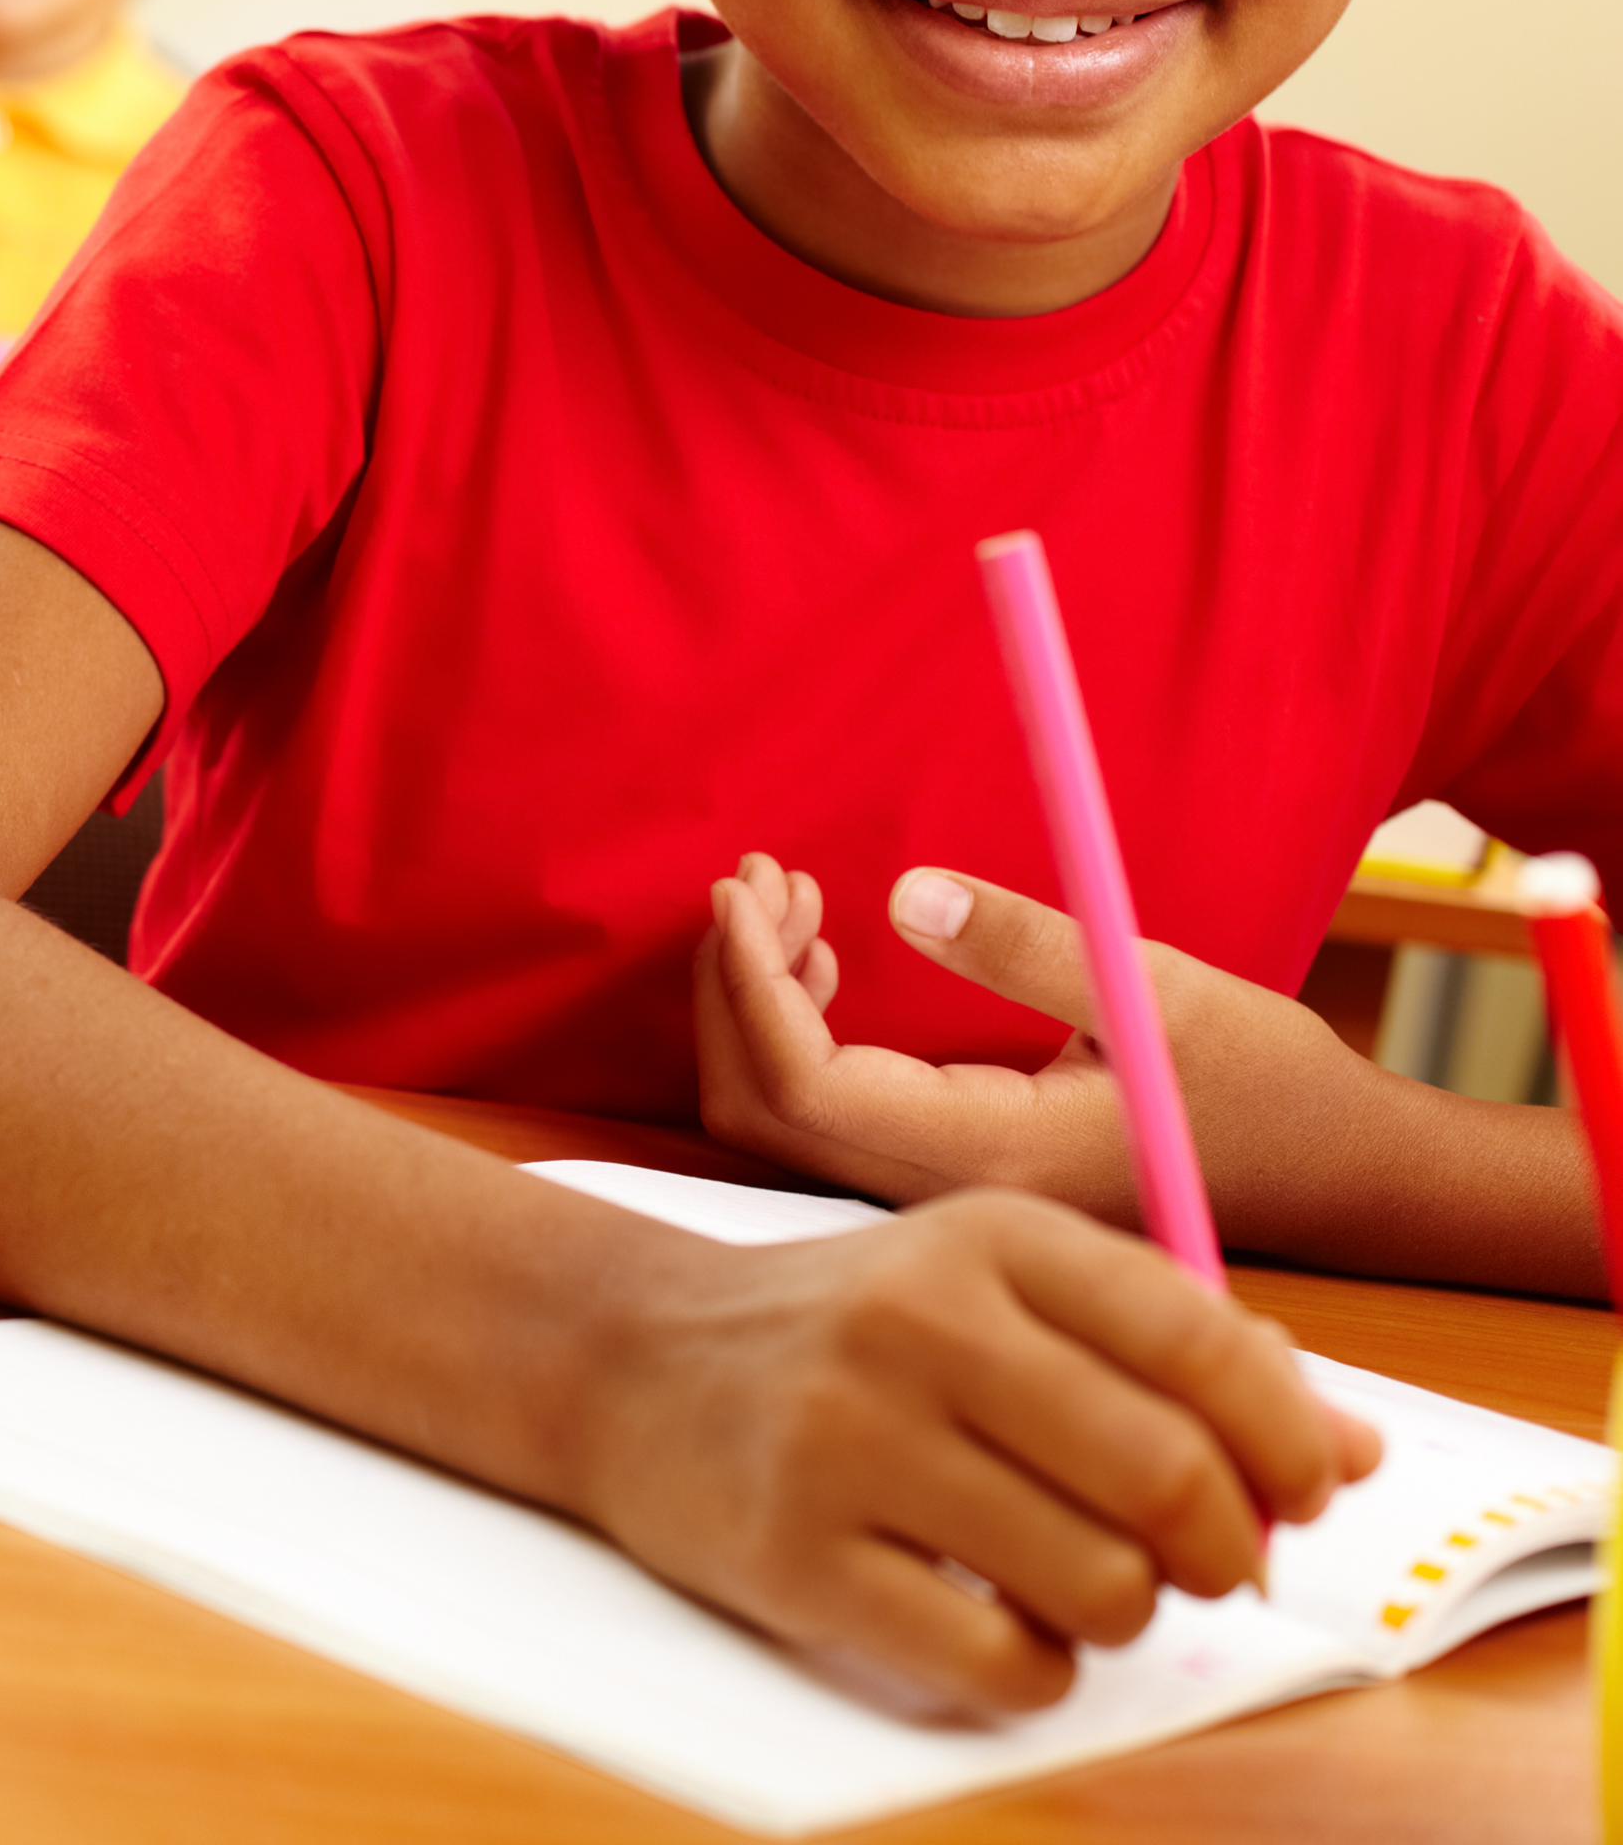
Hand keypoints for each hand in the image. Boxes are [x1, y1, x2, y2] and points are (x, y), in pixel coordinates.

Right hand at [573, 1188, 1378, 1712]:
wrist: (621, 1359)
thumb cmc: (847, 1333)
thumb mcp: (994, 1288)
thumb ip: (1170, 1349)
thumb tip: (1347, 1450)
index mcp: (988, 1241)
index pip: (1206, 1347)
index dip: (1289, 1444)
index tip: (1295, 1494)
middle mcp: (918, 1325)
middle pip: (1171, 1480)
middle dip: (1227, 1552)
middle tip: (1200, 1563)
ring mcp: (849, 1442)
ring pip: (1103, 1587)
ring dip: (1125, 1612)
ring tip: (1072, 1583)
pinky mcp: (797, 1557)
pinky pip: (1003, 1665)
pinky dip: (1034, 1667)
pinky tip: (990, 1620)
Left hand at [692, 851, 1364, 1221]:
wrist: (1337, 1177)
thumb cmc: (1262, 1083)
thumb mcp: (1152, 988)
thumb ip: (1025, 946)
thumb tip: (900, 893)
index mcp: (991, 1158)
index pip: (804, 1087)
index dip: (748, 985)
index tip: (743, 887)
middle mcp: (949, 1194)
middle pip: (762, 1111)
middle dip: (735, 985)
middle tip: (760, 877)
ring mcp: (945, 1195)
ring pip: (784, 1118)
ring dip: (761, 1002)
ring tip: (791, 900)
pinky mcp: (950, 1176)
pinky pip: (826, 1119)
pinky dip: (798, 1033)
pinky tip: (828, 966)